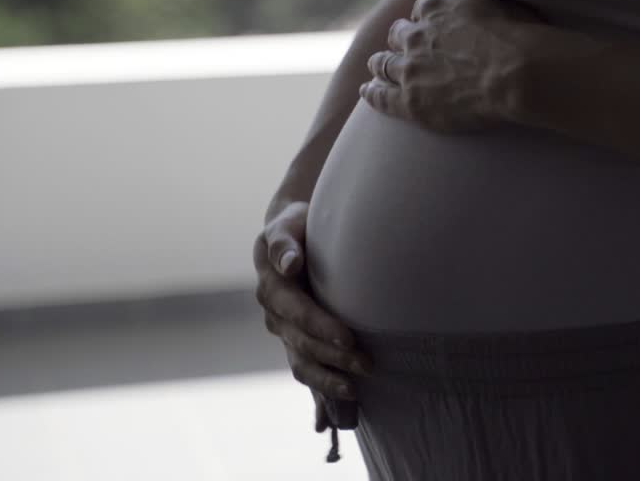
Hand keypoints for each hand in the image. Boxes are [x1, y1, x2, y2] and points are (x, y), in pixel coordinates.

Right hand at [253, 201, 372, 432]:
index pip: (298, 312)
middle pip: (303, 343)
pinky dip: (318, 392)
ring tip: (354, 392)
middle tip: (367, 364)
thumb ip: (284, 244)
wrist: (291, 236)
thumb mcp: (286, 226)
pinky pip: (306, 370)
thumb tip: (290, 265)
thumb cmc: (295, 226)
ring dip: (326, 381)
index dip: (321, 326)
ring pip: (301, 363)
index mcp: (272, 287)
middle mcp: (275, 315)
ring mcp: (285, 332)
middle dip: (334, 356)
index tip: (348, 337)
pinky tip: (332, 414)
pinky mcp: (297, 343)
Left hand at [361, 0, 545, 133]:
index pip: (422, 10)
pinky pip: (383, 98)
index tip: (428, 23)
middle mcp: (416, 36)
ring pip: (385, 65)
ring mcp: (410, 70)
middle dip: (399, 39)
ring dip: (381, 64)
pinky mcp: (411, 102)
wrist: (514, 72)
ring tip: (377, 67)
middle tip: (401, 45)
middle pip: (398, 36)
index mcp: (435, 7)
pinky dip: (373, 93)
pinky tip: (366, 92)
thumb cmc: (515, 31)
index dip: (424, 18)